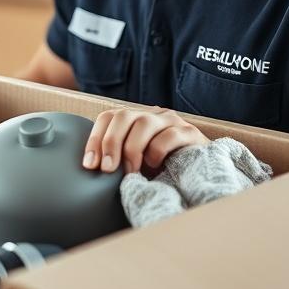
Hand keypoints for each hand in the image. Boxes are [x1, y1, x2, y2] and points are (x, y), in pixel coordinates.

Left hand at [82, 107, 208, 174]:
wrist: (199, 174)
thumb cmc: (160, 171)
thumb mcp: (133, 164)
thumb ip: (115, 160)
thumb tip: (91, 169)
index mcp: (134, 119)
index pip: (108, 116)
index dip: (95, 138)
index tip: (89, 164)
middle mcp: (151, 115)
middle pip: (123, 116)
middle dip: (111, 142)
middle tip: (107, 169)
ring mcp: (172, 121)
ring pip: (144, 123)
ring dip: (132, 149)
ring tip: (130, 172)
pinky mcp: (190, 133)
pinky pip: (169, 135)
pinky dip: (156, 151)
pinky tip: (154, 166)